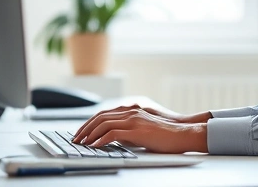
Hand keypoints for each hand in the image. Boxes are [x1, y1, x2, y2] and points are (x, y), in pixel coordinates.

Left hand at [73, 106, 208, 152]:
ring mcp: (134, 120)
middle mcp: (131, 112)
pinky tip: (95, 146)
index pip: (104, 114)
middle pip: (100, 117)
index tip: (81, 132)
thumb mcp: (142, 129)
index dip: (90, 123)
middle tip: (76, 139)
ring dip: (90, 134)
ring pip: (104, 124)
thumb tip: (113, 137)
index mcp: (131, 110)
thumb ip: (128, 129)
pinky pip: (113, 133)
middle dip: (85, 128)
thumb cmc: (165, 134)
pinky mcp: (137, 130)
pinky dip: (101, 139)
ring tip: (82, 143)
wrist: (182, 134)